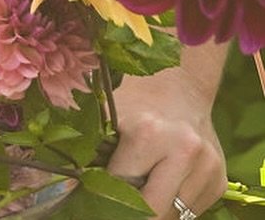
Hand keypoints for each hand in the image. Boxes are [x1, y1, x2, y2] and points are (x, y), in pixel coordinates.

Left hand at [105, 65, 226, 219]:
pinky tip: (165, 183)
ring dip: (155, 209)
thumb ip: (93, 153)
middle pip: (153, 211)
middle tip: (119, 202)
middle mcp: (185, 151)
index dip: (106, 193)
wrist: (178, 86)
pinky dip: (174, 205)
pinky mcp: (219, 180)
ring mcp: (207, 168)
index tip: (96, 194)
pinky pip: (192, 212)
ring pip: (174, 216)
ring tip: (143, 187)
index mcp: (150, 133)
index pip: (122, 188)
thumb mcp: (109, 119)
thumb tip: (74, 188)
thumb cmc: (136, 102)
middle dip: (133, 211)